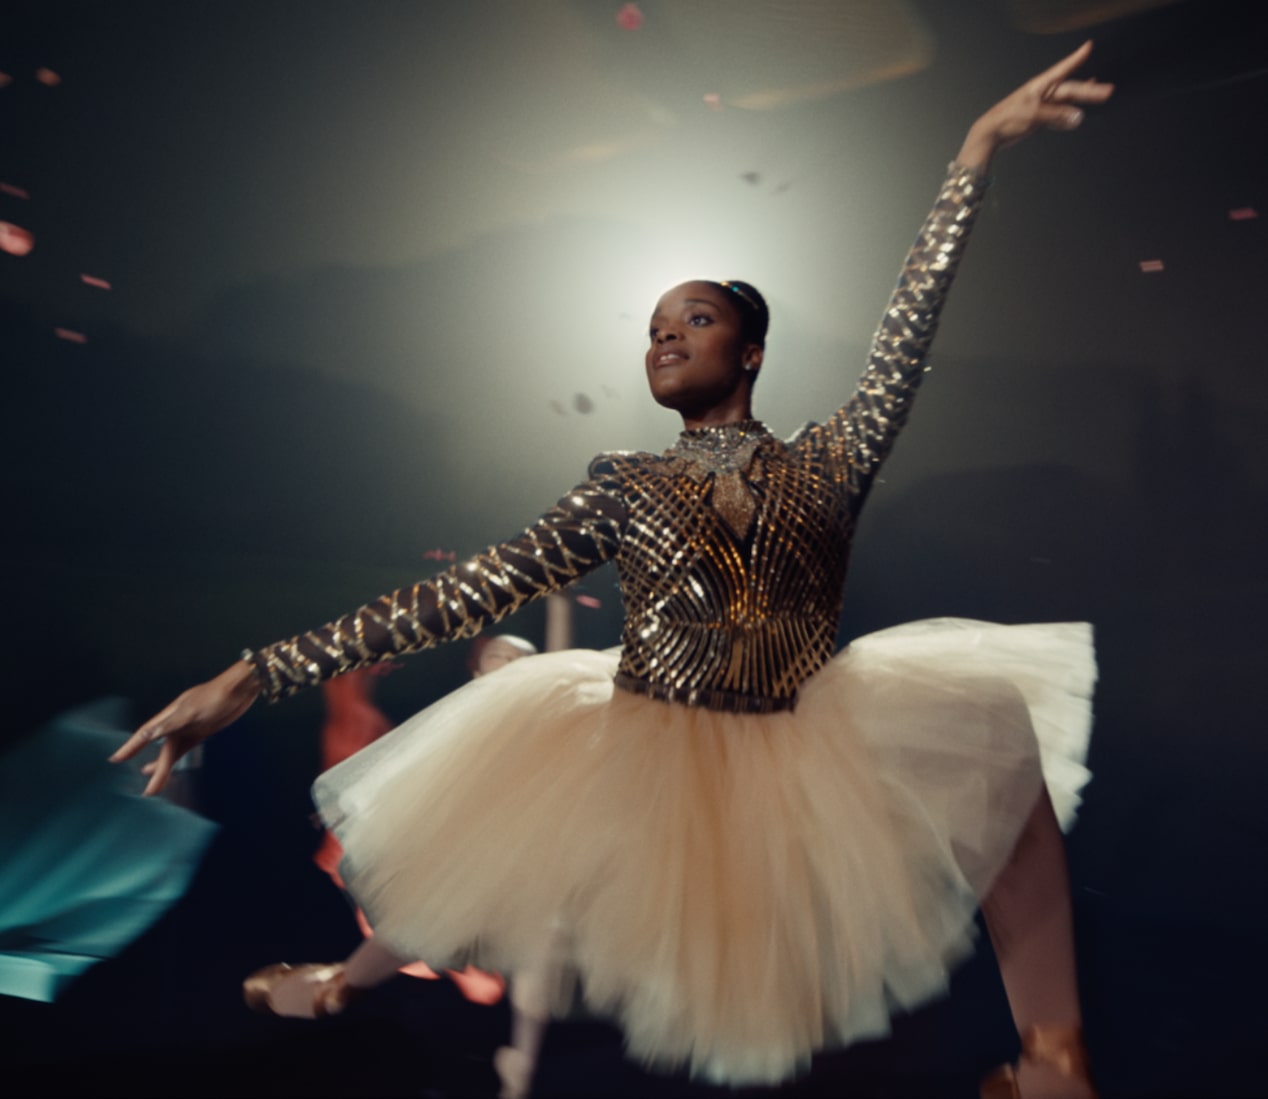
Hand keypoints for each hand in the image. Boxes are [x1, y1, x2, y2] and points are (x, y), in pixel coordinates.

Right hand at [110, 659, 260, 794]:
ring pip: (171, 753)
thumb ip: (171, 724)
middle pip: (162, 750)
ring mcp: (189, 728)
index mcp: (170, 716)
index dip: (131, 747)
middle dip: (155, 770)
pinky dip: (175, 760)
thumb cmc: (216, 696)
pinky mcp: (201, 731)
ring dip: (163, 768)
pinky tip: (169, 768)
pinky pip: (183, 750)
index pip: (145, 734)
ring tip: (153, 787)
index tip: (115, 759)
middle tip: (148, 792)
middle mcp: (176, 723)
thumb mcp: (193, 710)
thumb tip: (148, 735)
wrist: (240, 689)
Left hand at [957, 41, 1114, 171]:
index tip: (1088, 47)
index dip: (1076, 58)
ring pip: (1067, 102)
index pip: (1063, 69)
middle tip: (1108, 91)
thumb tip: (1078, 117)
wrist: (991, 134)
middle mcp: (1043, 93)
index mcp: (1040, 86)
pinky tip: (1078, 114)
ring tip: (1100, 96)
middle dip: (1090, 90)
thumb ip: (1057, 116)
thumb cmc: (1007, 119)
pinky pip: (1059, 116)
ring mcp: (1041, 106)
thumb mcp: (1034, 115)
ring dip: (1083, 101)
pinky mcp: (1039, 119)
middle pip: (1071, 90)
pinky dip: (1069, 116)